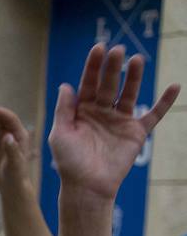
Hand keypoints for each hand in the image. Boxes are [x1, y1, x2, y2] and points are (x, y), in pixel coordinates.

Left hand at [46, 43, 178, 200]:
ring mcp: (119, 120)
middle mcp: (102, 112)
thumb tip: (65, 85)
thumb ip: (64, 110)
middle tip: (118, 50)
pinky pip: (153, 114)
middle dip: (113, 68)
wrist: (87, 186)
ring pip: (129, 94)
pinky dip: (165, 102)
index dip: (93, 66)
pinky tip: (175, 86)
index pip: (88, 83)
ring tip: (137, 59)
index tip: (99, 48)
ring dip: (134, 77)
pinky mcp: (136, 132)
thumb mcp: (60, 133)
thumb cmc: (69, 162)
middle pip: (109, 85)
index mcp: (82, 111)